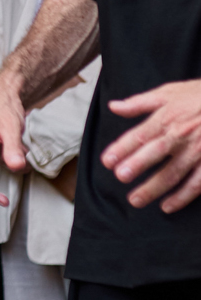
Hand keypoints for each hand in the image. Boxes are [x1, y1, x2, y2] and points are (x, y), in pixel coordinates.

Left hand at [100, 79, 200, 212]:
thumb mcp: (168, 93)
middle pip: (156, 151)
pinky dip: (182, 197)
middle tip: (121, 176)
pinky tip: (167, 206)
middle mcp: (180, 135)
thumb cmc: (197, 97)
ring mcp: (197, 150)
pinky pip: (196, 183)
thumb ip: (139, 103)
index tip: (107, 161)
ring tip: (135, 200)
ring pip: (173, 172)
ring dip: (154, 188)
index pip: (140, 134)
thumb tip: (114, 106)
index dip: (122, 148)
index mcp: (167, 117)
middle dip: (137, 164)